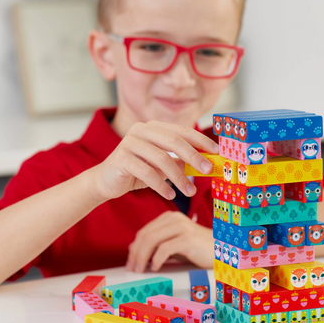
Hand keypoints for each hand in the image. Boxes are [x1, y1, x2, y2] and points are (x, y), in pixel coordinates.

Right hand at [91, 120, 218, 201]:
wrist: (106, 181)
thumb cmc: (138, 172)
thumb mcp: (163, 166)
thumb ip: (181, 162)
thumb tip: (207, 164)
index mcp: (154, 127)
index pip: (182, 131)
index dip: (201, 140)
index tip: (217, 152)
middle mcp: (141, 130)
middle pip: (174, 141)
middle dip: (194, 156)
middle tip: (208, 170)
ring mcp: (130, 142)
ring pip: (162, 158)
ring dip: (179, 177)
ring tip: (189, 192)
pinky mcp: (122, 158)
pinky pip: (147, 172)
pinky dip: (161, 185)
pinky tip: (169, 195)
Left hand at [126, 211, 213, 272]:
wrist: (222, 249)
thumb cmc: (198, 249)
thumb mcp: (175, 245)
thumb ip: (158, 245)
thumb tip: (135, 252)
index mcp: (169, 218)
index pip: (144, 231)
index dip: (134, 248)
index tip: (130, 263)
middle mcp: (174, 219)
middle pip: (145, 235)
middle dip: (135, 254)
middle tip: (132, 269)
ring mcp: (181, 227)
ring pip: (152, 240)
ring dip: (142, 257)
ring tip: (140, 270)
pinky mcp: (187, 238)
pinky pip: (165, 248)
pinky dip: (156, 259)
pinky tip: (155, 267)